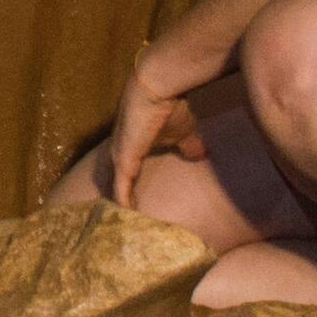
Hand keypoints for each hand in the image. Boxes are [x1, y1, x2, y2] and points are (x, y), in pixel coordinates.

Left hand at [106, 31, 226, 212]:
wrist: (159, 85)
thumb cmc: (171, 105)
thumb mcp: (183, 132)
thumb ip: (189, 146)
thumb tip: (201, 155)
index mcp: (130, 148)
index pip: (125, 176)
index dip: (129, 192)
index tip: (137, 213)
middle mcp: (119, 154)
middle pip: (116, 186)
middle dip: (121, 207)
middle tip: (127, 229)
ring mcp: (118, 158)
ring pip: (116, 191)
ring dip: (122, 210)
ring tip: (126, 230)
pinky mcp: (122, 162)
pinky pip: (120, 191)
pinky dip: (124, 207)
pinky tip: (129, 222)